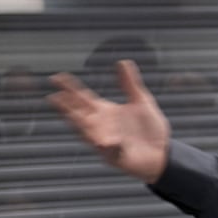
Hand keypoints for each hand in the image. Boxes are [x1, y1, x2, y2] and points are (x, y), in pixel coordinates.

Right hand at [48, 60, 171, 183]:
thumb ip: (130, 84)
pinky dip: (108, 145)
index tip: (57, 77)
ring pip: (87, 133)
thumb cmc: (150, 129)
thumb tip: (122, 62)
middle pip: (78, 114)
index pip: (82, 97)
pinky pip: (110, 150)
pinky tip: (105, 142)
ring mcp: (106, 141)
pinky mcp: (116, 156)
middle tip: (54, 98)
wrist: (164, 152)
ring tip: (73, 117)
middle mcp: (100, 125)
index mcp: (104, 111)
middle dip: (66, 108)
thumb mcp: (141, 102)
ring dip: (81, 126)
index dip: (69, 88)